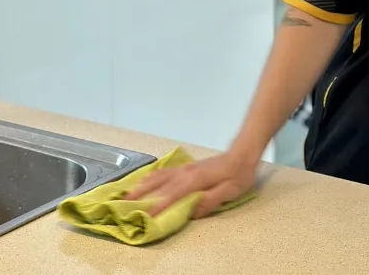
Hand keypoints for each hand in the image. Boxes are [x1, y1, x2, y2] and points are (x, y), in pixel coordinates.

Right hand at [124, 149, 256, 217]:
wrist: (243, 154)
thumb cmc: (239, 174)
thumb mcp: (230, 191)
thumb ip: (211, 201)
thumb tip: (192, 210)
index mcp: (197, 179)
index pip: (174, 194)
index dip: (160, 204)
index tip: (147, 215)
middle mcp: (188, 172)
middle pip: (161, 183)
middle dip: (143, 192)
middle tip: (126, 201)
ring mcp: (187, 168)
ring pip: (161, 175)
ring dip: (145, 184)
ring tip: (130, 191)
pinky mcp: (188, 167)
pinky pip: (166, 171)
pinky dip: (153, 175)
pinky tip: (147, 179)